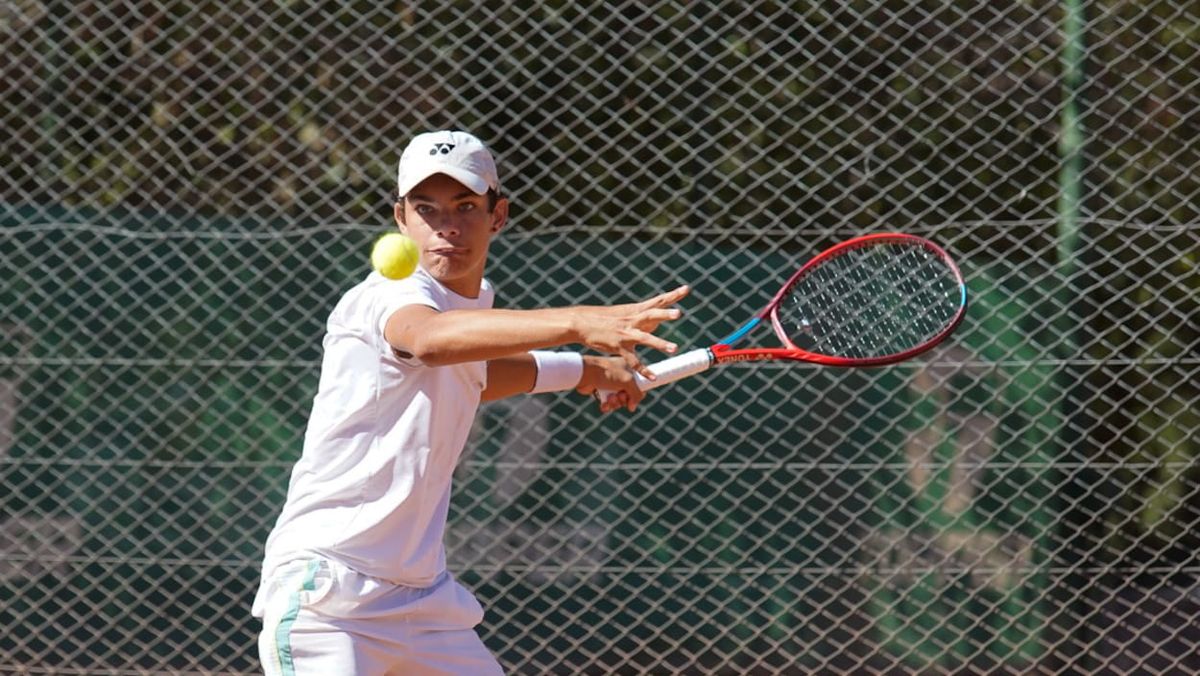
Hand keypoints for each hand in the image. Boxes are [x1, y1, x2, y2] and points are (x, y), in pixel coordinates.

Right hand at [573, 285, 689, 378]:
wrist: (581, 323)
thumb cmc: (603, 317)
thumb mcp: (624, 314)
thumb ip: (641, 318)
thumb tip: (656, 322)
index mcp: (635, 310)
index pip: (657, 301)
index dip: (672, 295)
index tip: (686, 289)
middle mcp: (632, 320)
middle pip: (651, 315)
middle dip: (665, 314)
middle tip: (679, 313)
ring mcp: (626, 334)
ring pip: (645, 339)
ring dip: (659, 343)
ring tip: (674, 348)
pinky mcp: (618, 347)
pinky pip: (633, 360)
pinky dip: (643, 369)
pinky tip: (652, 377)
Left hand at [575, 356, 642, 412]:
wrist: (585, 373)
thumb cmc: (607, 372)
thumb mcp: (628, 381)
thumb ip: (637, 394)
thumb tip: (632, 407)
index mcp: (629, 368)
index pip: (639, 384)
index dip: (638, 393)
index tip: (633, 398)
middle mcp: (620, 376)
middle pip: (629, 395)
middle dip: (624, 399)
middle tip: (620, 396)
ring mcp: (611, 383)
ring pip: (618, 400)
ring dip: (615, 403)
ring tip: (610, 399)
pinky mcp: (602, 391)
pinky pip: (608, 403)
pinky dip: (607, 405)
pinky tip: (604, 404)